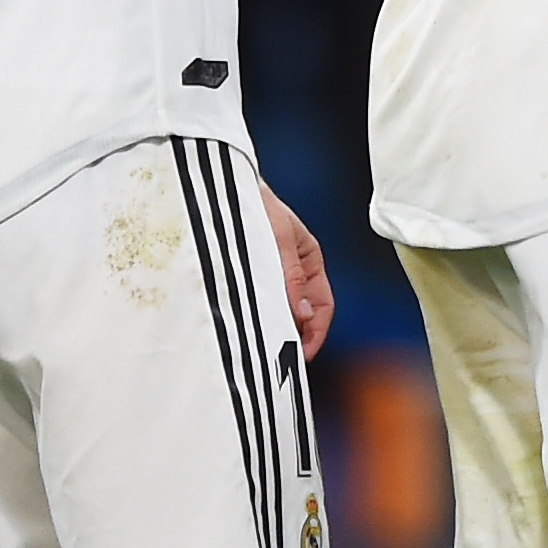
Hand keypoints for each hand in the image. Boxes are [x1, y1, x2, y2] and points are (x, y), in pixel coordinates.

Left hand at [261, 187, 335, 354]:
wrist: (223, 187)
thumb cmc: (255, 202)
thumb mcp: (280, 237)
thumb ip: (291, 275)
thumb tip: (302, 314)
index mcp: (310, 260)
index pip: (323, 306)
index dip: (315, 333)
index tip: (302, 355)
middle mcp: (294, 271)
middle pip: (302, 314)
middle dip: (294, 337)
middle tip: (278, 360)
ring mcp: (272, 274)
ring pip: (279, 310)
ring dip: (274, 328)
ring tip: (261, 347)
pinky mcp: (249, 276)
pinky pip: (258, 302)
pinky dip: (256, 317)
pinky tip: (245, 326)